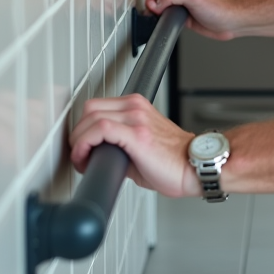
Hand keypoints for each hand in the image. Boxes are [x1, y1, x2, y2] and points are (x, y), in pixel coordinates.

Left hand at [69, 94, 197, 197]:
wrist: (194, 167)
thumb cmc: (173, 160)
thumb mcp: (141, 144)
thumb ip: (119, 143)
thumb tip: (98, 156)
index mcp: (137, 106)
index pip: (97, 107)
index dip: (83, 128)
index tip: (83, 148)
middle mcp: (136, 108)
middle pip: (90, 109)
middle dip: (78, 133)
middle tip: (81, 154)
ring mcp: (137, 118)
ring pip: (91, 116)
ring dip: (79, 140)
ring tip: (84, 159)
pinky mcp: (137, 134)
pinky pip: (100, 129)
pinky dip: (86, 144)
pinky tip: (88, 159)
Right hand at [145, 0, 241, 39]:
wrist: (230, 22)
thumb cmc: (219, 7)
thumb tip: (157, 3)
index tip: (149, 7)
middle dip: (152, 6)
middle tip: (150, 15)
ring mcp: (184, 7)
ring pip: (164, 9)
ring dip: (158, 14)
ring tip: (156, 20)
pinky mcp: (186, 19)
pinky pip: (170, 19)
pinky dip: (165, 22)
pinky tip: (165, 25)